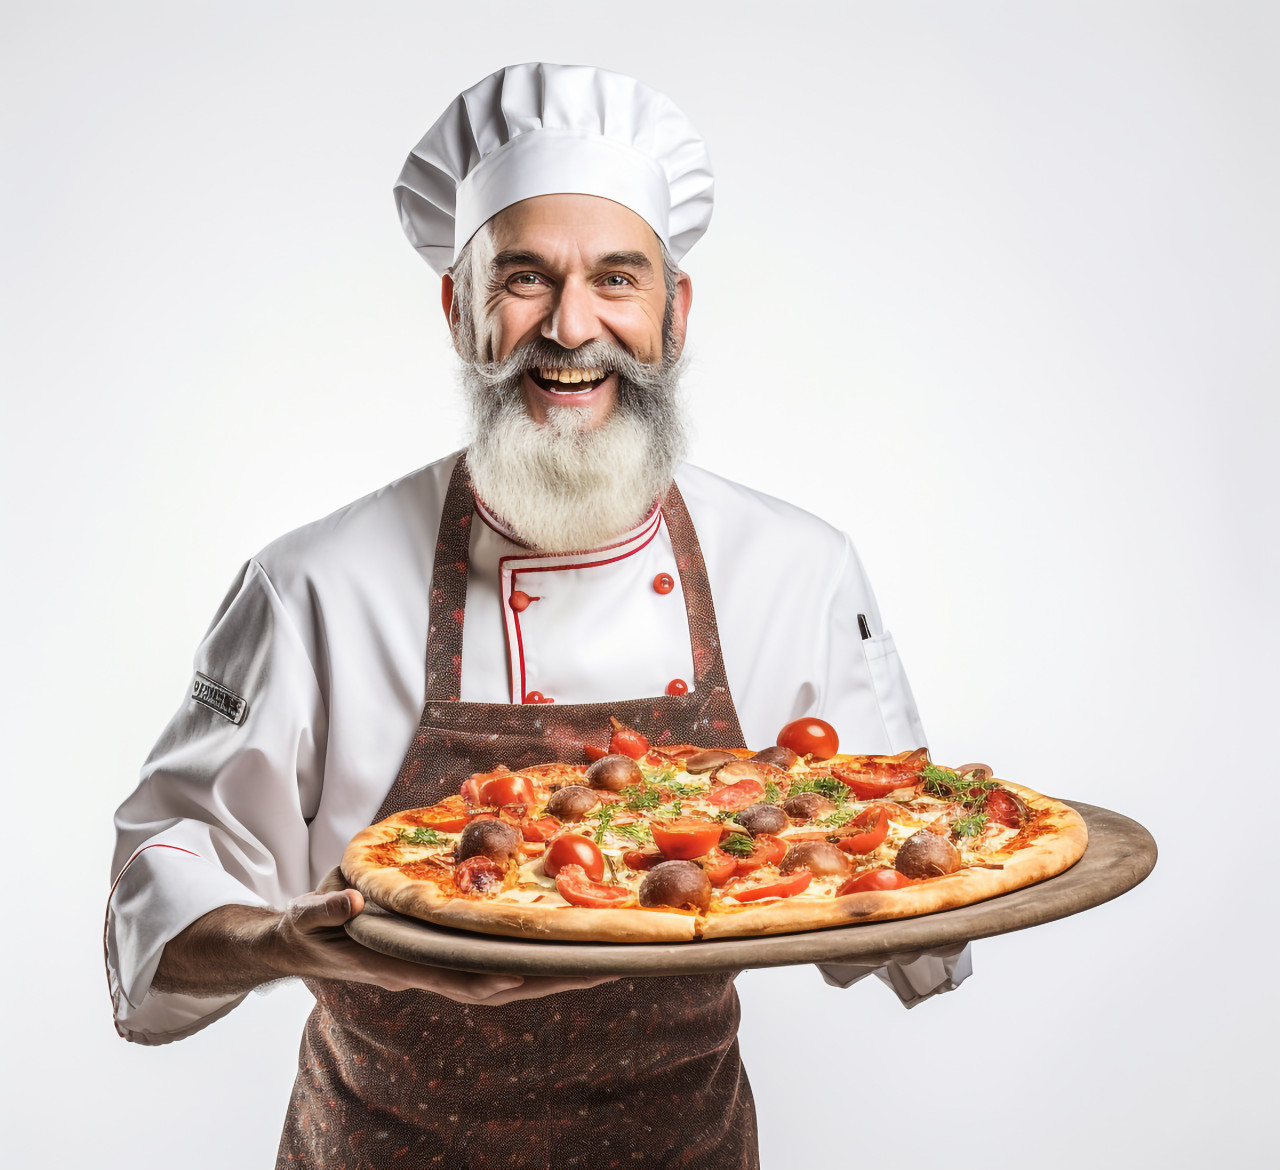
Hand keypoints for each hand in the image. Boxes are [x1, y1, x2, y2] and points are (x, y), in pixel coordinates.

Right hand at [278, 886, 619, 1004]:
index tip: (527, 974)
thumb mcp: (308, 917)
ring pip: (509, 972)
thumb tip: (349, 900)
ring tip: (604, 957)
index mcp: (400, 964)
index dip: (491, 978)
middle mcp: (431, 969)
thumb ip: (325, 910)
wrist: (308, 940)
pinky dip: (531, 951)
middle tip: (606, 966)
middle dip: (552, 978)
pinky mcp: (450, 948)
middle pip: (502, 982)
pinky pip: (499, 954)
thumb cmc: (309, 928)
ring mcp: (444, 962)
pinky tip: (561, 939)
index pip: (455, 978)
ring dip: (554, 969)